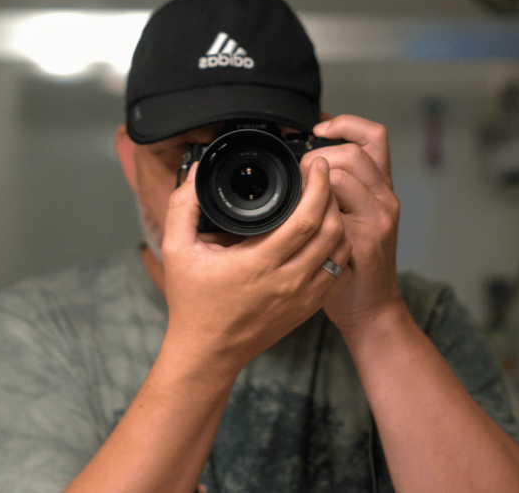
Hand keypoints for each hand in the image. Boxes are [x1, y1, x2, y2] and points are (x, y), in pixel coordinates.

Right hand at [159, 158, 351, 376]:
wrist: (207, 353)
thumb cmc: (192, 303)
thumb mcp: (176, 250)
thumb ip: (183, 206)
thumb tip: (197, 172)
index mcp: (259, 264)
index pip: (306, 220)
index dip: (318, 187)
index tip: (315, 166)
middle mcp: (288, 282)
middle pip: (332, 231)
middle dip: (332, 197)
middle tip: (321, 179)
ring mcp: (303, 298)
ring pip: (341, 252)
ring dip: (338, 223)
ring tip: (324, 204)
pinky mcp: (309, 309)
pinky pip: (340, 274)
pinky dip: (340, 251)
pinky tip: (326, 237)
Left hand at [301, 115, 402, 333]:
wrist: (370, 308)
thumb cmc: (353, 263)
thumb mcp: (352, 217)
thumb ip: (336, 189)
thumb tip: (303, 161)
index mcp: (380, 188)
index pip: (374, 136)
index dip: (346, 123)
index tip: (318, 127)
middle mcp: (385, 199)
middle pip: (354, 152)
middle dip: (318, 156)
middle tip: (300, 175)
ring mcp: (378, 220)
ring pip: (343, 176)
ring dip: (313, 181)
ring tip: (301, 200)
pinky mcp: (365, 241)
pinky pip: (334, 211)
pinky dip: (313, 209)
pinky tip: (303, 222)